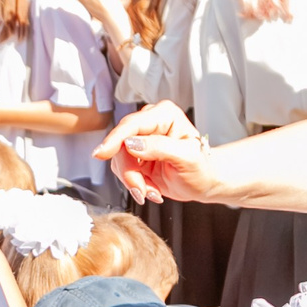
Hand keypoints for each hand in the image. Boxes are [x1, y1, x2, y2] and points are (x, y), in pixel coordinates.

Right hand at [93, 102, 213, 203]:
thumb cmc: (202, 168)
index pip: (132, 124)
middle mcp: (150, 124)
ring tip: (153, 191)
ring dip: (134, 181)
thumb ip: (160, 147)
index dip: (115, 139)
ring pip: (119, 160)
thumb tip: (131, 144)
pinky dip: (136, 185)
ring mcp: (140, 140)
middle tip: (142, 190)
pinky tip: (152, 189)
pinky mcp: (135, 156)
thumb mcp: (187, 158)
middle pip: (121, 145)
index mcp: (164, 115)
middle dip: (130, 172)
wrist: (204, 183)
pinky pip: (122, 170)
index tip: (102, 153)